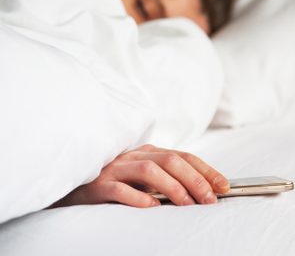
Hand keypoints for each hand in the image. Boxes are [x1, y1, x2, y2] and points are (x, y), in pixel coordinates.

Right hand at [51, 144, 229, 207]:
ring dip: (173, 187)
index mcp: (147, 152)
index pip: (182, 156)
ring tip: (188, 204)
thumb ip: (166, 177)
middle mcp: (134, 156)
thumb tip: (199, 190)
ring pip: (150, 170)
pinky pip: (121, 188)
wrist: (79, 185)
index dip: (205, 169)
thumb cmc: (117, 181)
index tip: (223, 185)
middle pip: (170, 160)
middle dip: (195, 179)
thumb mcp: (144, 176)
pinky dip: (139, 197)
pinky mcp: (100, 183)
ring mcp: (116, 168)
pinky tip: (153, 207)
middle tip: (210, 199)